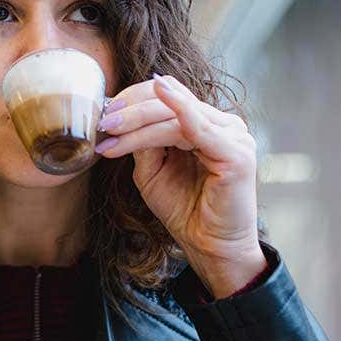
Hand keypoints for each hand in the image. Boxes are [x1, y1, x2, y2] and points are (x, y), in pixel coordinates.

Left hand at [95, 74, 264, 297]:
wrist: (209, 247)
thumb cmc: (184, 210)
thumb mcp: (152, 171)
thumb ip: (143, 143)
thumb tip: (122, 116)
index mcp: (205, 124)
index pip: (169, 94)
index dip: (135, 97)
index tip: (104, 111)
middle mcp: (223, 124)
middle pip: (172, 100)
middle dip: (132, 110)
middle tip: (103, 123)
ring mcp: (233, 136)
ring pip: (177, 115)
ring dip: (139, 121)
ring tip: (111, 131)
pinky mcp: (236, 154)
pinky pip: (202, 127)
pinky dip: (180, 112)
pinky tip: (162, 97)